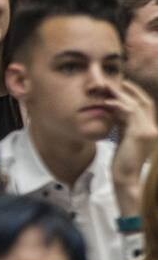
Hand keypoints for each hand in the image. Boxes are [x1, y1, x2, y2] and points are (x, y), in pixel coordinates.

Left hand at [107, 79, 157, 211]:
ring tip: (107, 88)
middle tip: (113, 82)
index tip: (119, 85)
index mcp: (151, 129)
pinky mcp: (140, 134)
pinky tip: (108, 102)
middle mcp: (153, 129)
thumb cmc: (122, 160)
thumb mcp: (124, 136)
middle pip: (145, 101)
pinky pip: (130, 113)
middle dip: (129, 90)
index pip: (147, 105)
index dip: (134, 93)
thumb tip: (115, 106)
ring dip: (121, 95)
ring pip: (137, 105)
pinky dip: (119, 105)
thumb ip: (123, 122)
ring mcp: (149, 131)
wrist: (126, 177)